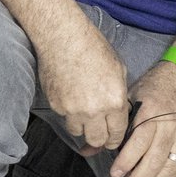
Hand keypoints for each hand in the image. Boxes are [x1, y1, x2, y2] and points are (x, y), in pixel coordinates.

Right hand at [36, 18, 128, 154]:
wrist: (63, 36)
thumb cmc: (93, 47)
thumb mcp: (118, 69)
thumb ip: (119, 95)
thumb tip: (118, 111)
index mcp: (114, 101)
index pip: (116, 134)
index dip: (115, 138)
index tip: (112, 138)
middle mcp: (94, 110)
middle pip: (97, 140)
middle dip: (99, 138)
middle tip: (98, 130)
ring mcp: (72, 110)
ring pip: (78, 132)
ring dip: (82, 126)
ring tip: (82, 111)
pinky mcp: (56, 105)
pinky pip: (64, 117)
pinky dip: (68, 112)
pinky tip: (69, 95)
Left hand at [112, 55, 175, 176]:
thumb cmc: (153, 86)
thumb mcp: (130, 96)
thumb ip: (113, 124)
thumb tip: (88, 149)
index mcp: (152, 112)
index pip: (139, 140)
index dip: (127, 160)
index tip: (114, 174)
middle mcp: (170, 126)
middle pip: (154, 159)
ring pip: (169, 168)